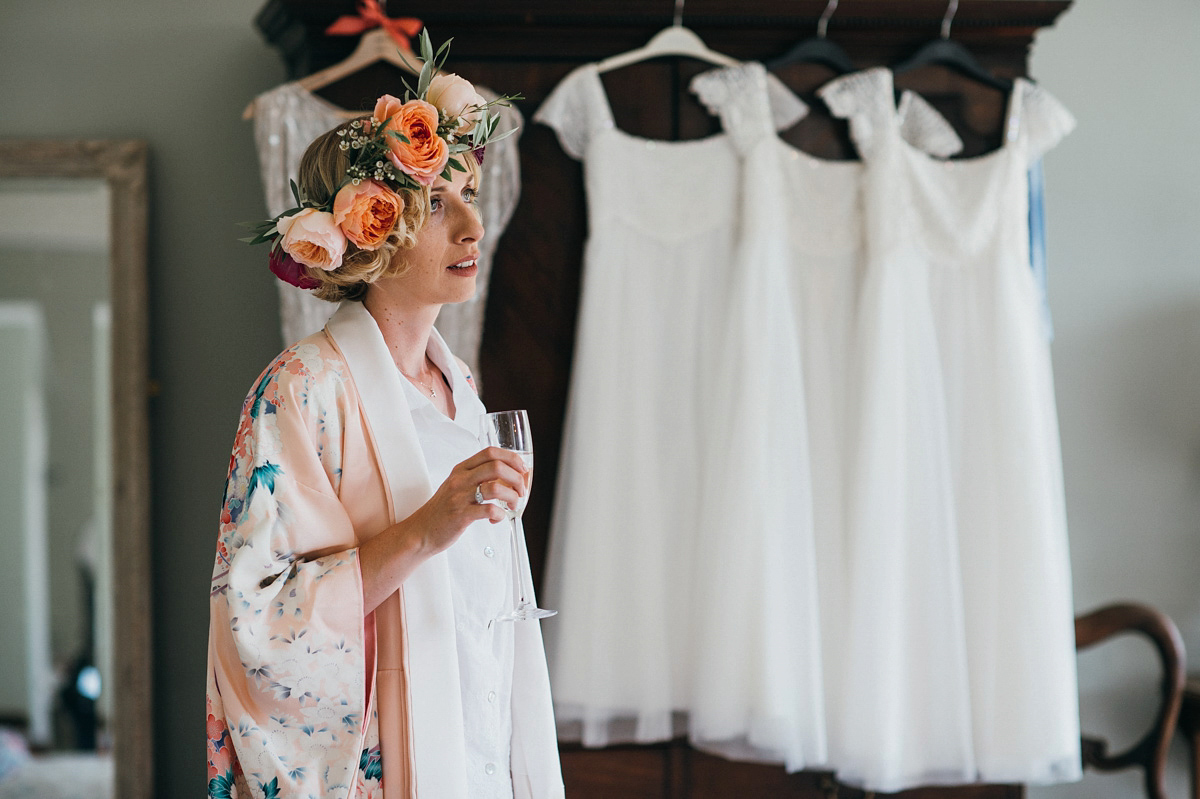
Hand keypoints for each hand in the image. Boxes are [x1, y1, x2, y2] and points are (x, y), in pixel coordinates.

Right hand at [408, 446, 528, 554]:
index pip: (490, 452)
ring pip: (496, 487)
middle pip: (497, 466)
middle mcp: (460, 479)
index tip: (522, 469)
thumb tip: (509, 477)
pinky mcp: (461, 515)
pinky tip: (497, 518)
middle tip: (521, 491)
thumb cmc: (443, 509)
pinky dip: (500, 515)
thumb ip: (478, 478)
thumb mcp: (458, 486)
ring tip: (513, 505)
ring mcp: (460, 497)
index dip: (511, 458)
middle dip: (517, 478)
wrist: (421, 531)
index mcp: (462, 469)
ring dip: (512, 497)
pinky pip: (488, 510)